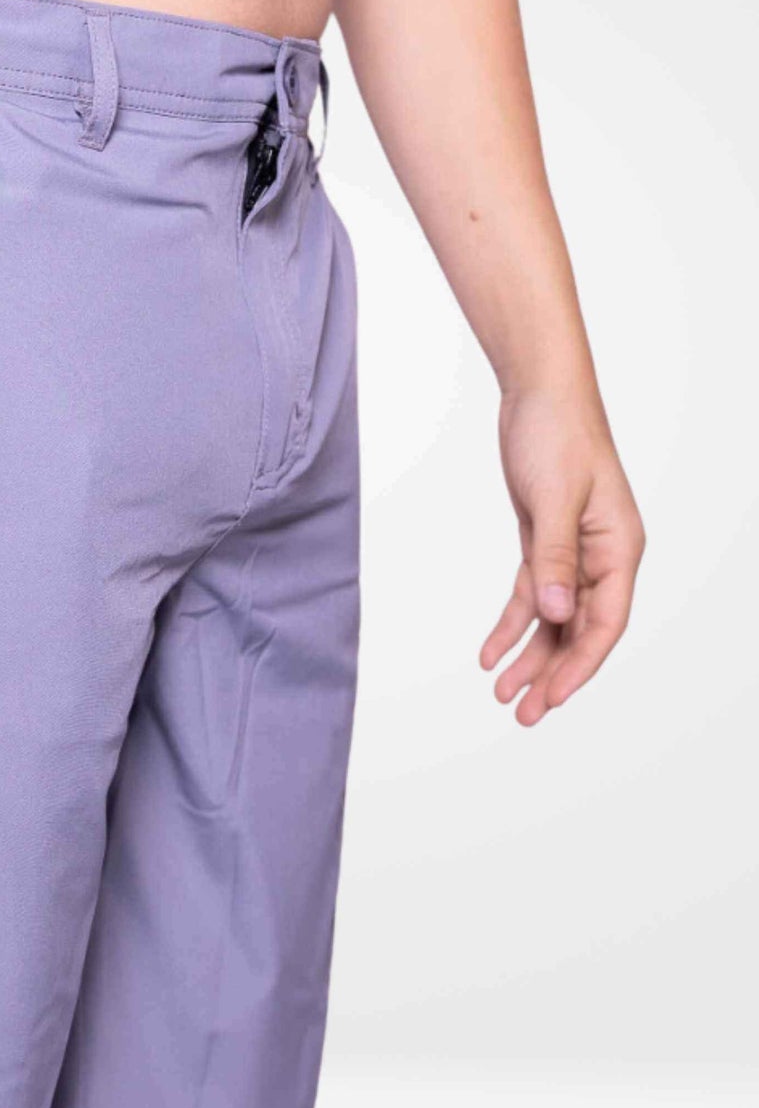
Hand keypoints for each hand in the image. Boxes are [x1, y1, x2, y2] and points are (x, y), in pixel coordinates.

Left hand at [480, 387, 644, 725]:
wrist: (538, 393)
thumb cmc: (558, 435)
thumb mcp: (555, 499)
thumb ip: (555, 559)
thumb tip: (557, 613)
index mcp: (619, 549)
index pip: (605, 622)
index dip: (580, 664)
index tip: (552, 698)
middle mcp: (602, 557)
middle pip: (580, 630)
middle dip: (552, 673)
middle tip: (522, 714)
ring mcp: (573, 553)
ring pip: (553, 619)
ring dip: (529, 656)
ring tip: (501, 693)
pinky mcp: (544, 543)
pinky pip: (531, 595)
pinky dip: (511, 624)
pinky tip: (489, 652)